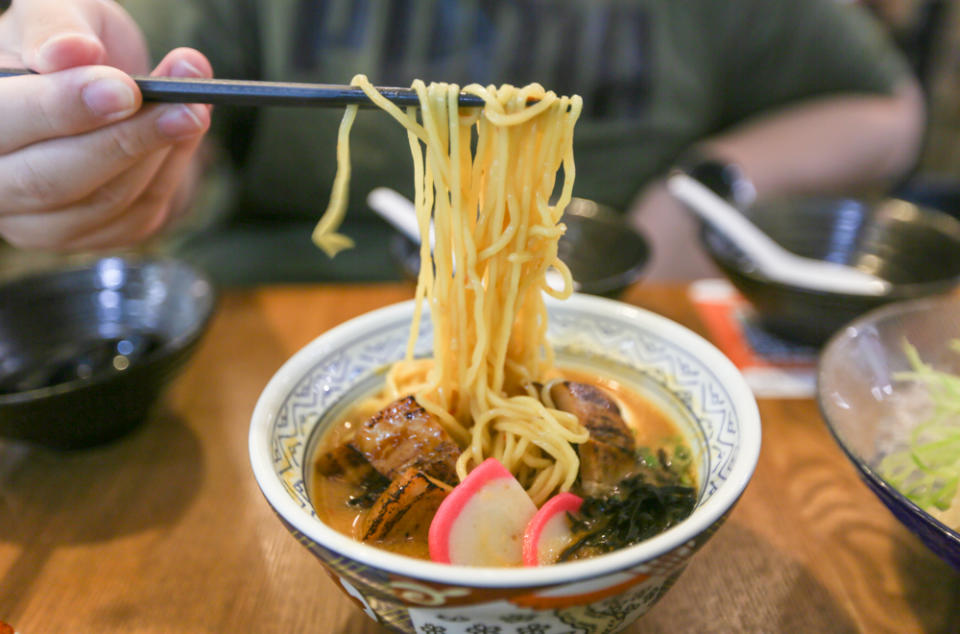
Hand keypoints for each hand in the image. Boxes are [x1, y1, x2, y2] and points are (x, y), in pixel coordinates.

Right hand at [0, 0, 212, 249]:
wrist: (99, 83)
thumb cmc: (70, 42)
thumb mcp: (58, 11)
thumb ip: (56, 26)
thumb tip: (74, 53)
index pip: (5, 122)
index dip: (63, 108)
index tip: (124, 89)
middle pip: (53, 179)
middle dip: (128, 139)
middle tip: (186, 106)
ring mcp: (37, 221)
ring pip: (105, 202)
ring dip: (162, 152)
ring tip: (197, 105)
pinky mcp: (88, 237)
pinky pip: (137, 216)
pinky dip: (172, 172)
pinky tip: (187, 133)